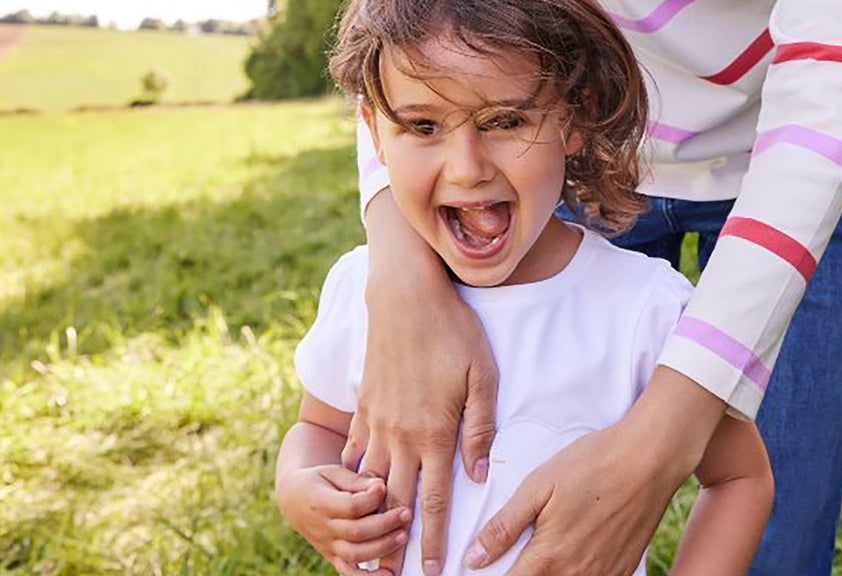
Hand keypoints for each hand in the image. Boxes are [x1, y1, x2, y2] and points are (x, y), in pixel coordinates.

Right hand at [276, 463, 409, 575]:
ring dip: (382, 547)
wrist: (294, 499)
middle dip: (385, 524)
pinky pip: (349, 573)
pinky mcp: (332, 557)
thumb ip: (356, 480)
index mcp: (321, 503)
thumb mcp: (333, 471)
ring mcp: (327, 546)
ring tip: (403, 535)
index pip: (350, 507)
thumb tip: (381, 486)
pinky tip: (389, 574)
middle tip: (406, 513)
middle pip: (356, 533)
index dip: (371, 499)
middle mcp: (323, 529)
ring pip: (355, 554)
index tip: (384, 486)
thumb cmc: (320, 479)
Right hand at [343, 196, 498, 575]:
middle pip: (397, 502)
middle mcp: (400, 435)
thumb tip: (478, 476)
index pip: (433, 501)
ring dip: (374, 515)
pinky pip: (358, 449)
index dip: (432, 540)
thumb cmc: (453, 332)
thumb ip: (480, 429)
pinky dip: (357, 475)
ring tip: (374, 543)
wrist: (405, 297)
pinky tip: (356, 491)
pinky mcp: (366, 403)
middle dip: (396, 543)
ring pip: (373, 481)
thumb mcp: (481, 377)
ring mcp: (378, 420)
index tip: (431, 574)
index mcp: (433, 433)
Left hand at [465, 368, 726, 575]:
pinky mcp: (622, 572)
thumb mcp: (540, 485)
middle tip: (524, 554)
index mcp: (547, 558)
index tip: (485, 571)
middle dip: (524, 575)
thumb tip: (473, 557)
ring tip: (550, 553)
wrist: (648, 458)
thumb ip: (505, 525)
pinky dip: (579, 574)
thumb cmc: (593, 463)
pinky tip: (575, 557)